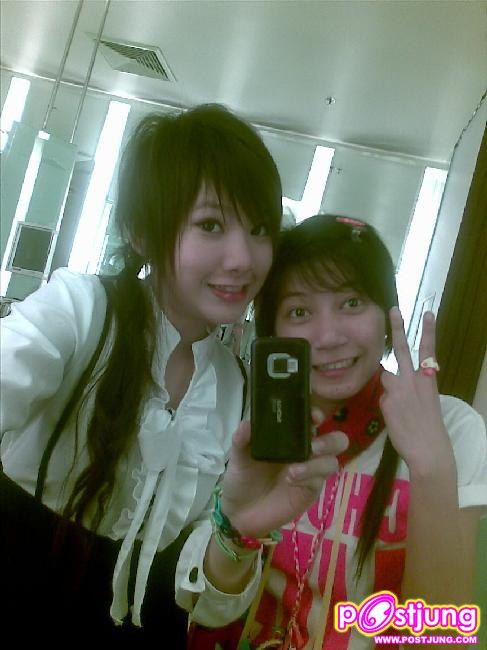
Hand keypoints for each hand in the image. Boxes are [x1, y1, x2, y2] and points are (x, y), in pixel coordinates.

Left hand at [219, 409, 347, 537]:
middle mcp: (306, 450)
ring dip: (317, 463)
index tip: (314, 415)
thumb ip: (242, 440)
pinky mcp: (310, 491)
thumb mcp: (238, 456)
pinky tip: (291, 480)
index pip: (312, 420)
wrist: (239, 512)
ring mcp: (311, 471)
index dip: (318, 415)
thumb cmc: (242, 477)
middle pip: (336, 441)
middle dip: (330, 441)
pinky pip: (318, 482)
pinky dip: (307, 478)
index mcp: (291, 436)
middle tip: (313, 446)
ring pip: (332, 462)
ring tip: (293, 469)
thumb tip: (246, 424)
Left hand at [380, 308, 453, 474]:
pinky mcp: (386, 400)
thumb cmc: (429, 427)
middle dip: (397, 327)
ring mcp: (398, 389)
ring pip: (386, 379)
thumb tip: (392, 381)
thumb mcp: (426, 401)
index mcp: (429, 379)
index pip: (428, 350)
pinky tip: (396, 419)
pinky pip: (382, 398)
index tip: (427, 312)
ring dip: (390, 389)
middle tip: (393, 309)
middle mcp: (413, 379)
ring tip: (402, 409)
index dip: (428, 330)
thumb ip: (411, 386)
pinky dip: (387, 407)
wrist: (428, 449)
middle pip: (401, 349)